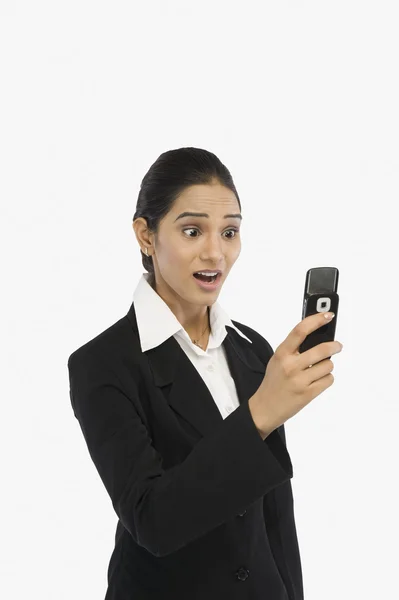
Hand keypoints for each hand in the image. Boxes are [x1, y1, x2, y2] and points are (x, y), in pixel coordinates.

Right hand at [253, 312, 342, 435]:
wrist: (265, 408)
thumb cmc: (274, 381)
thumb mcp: (278, 360)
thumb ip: (294, 348)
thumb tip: (318, 334)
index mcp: (281, 353)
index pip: (300, 331)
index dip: (316, 320)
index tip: (328, 315)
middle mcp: (290, 365)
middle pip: (321, 349)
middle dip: (334, 346)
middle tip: (337, 345)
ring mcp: (300, 380)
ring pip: (328, 365)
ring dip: (327, 366)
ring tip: (317, 370)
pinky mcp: (308, 394)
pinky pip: (329, 380)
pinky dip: (326, 379)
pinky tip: (316, 381)